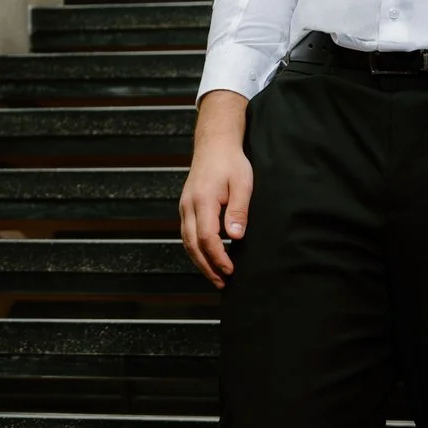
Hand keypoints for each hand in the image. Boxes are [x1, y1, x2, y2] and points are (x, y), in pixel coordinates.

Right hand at [179, 91, 252, 286]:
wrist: (214, 144)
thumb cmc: (231, 162)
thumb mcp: (242, 183)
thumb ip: (238, 210)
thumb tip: (235, 237)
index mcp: (203, 201)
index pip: (207, 238)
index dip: (218, 258)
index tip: (231, 270)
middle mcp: (189, 206)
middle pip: (193, 245)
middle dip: (207, 267)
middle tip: (223, 283)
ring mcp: (185, 207)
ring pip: (187, 242)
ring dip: (200, 261)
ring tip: (216, 276)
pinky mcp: (186, 207)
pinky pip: (187, 234)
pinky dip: (196, 250)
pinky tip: (208, 257)